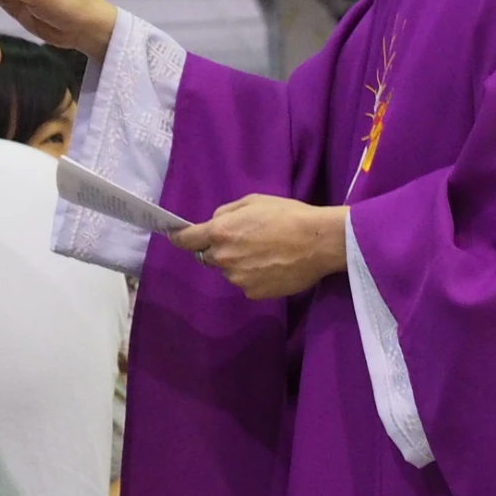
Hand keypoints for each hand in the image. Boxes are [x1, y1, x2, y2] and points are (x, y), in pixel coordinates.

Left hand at [172, 195, 347, 300]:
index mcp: (221, 232)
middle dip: (219, 250)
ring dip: (238, 264)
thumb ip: (226, 213)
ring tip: (265, 254)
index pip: (187, 240)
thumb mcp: (253, 202)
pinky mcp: (253, 293)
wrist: (319, 241)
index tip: (176, 238)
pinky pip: (246, 284)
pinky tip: (273, 266)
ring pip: (229, 272)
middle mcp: (224, 258)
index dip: (180, 238)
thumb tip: (213, 224)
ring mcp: (238, 278)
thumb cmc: (288, 215)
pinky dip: (254, 277)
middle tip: (244, 241)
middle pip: (208, 257)